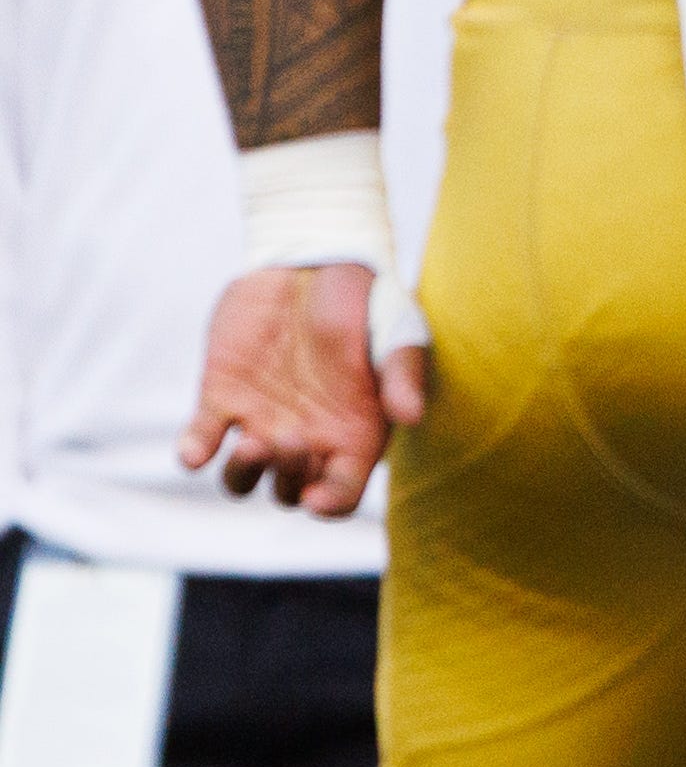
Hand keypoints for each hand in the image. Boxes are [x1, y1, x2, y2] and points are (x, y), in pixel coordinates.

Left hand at [183, 263, 417, 516]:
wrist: (315, 263)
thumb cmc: (370, 304)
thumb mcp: (398, 338)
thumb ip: (403, 378)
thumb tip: (410, 417)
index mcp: (353, 435)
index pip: (340, 494)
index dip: (328, 503)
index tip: (315, 497)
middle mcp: (307, 438)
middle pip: (287, 490)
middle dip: (286, 478)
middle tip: (288, 438)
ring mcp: (260, 420)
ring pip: (241, 478)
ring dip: (242, 473)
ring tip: (251, 442)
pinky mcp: (221, 396)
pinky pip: (200, 440)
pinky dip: (194, 452)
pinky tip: (196, 450)